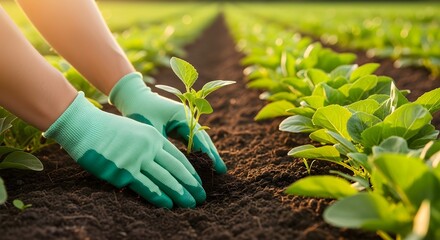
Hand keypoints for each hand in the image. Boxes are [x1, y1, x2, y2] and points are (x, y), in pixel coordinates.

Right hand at [44, 92, 204, 207]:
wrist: (84, 125)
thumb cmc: (107, 128)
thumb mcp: (135, 130)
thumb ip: (149, 143)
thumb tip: (160, 159)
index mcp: (153, 137)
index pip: (178, 157)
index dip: (191, 171)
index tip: (199, 182)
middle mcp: (149, 148)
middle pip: (176, 169)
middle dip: (191, 184)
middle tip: (202, 196)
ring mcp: (137, 159)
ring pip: (165, 179)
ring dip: (180, 193)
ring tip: (192, 203)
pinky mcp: (123, 171)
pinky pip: (146, 187)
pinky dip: (160, 196)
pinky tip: (169, 204)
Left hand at [109, 72, 226, 173]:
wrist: (133, 97)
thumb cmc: (140, 112)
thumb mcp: (151, 131)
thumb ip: (163, 147)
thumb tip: (173, 166)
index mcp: (183, 116)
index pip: (199, 138)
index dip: (208, 154)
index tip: (216, 167)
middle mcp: (187, 117)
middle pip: (204, 138)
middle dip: (212, 155)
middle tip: (222, 172)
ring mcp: (185, 120)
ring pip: (199, 139)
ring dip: (207, 153)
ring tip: (216, 169)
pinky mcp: (179, 124)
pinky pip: (192, 139)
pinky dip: (197, 150)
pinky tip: (201, 162)